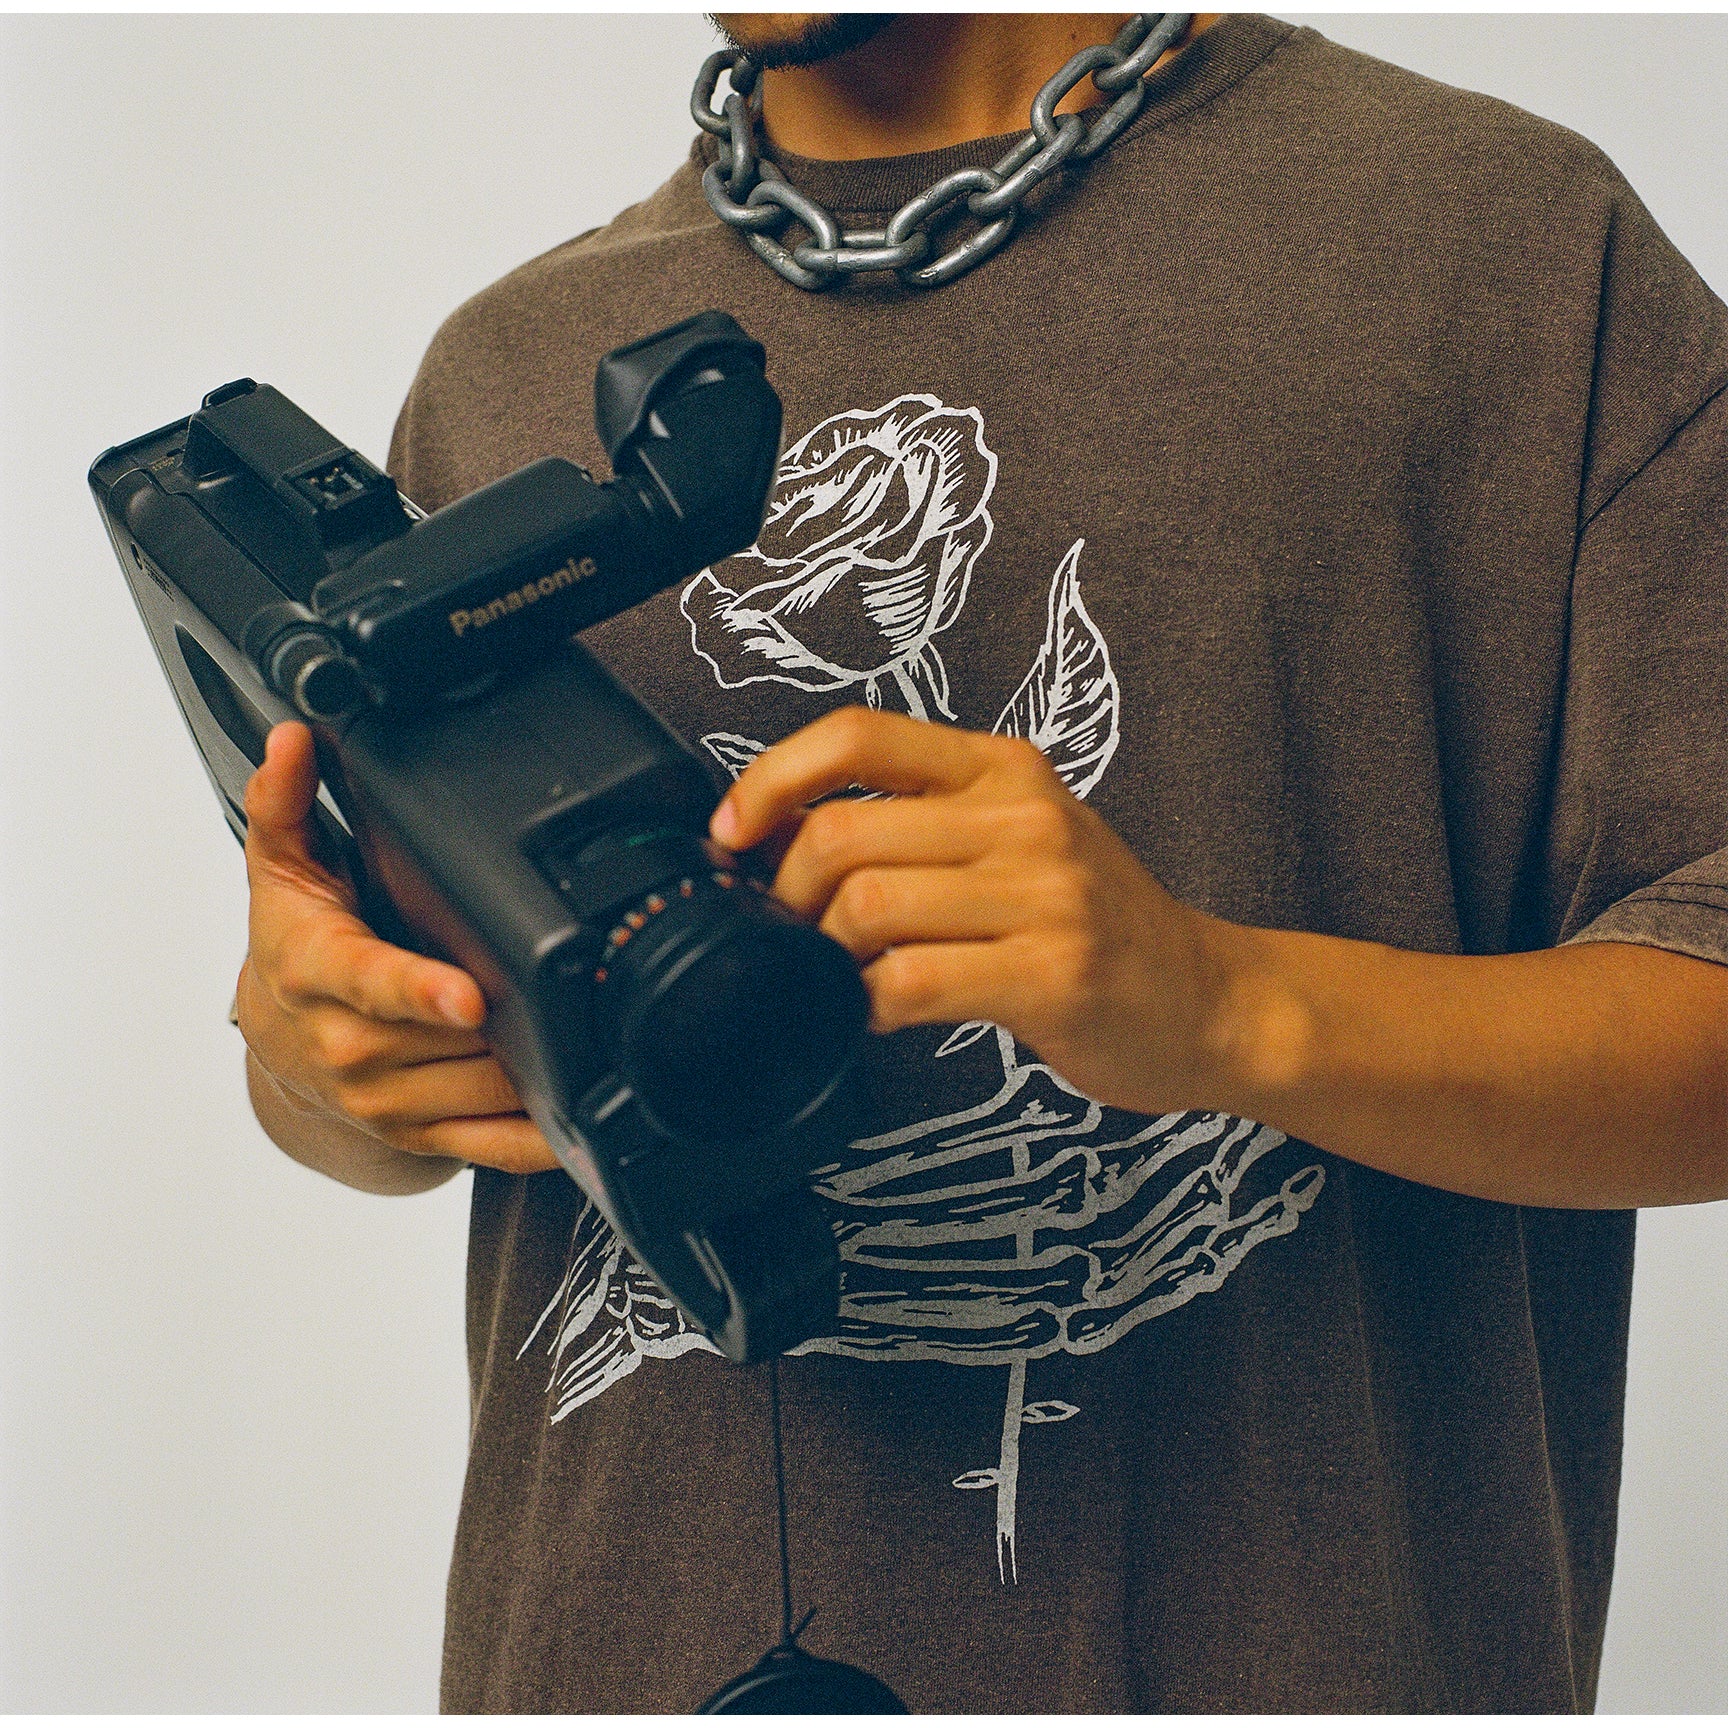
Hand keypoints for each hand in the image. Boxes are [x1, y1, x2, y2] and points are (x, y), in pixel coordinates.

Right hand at [237, 722, 557, 1175]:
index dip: (423, 991)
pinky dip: (547, 1134)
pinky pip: (498, 1147)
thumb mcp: (280, 868)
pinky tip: (586, 1106)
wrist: (280, 1043)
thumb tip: (296, 738)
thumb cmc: (291, 946)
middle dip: (514, 1008)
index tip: (469, 994)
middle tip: (563, 977)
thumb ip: (287, 801)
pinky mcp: (423, 1136)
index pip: (375, 984)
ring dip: (542, 1059)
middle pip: (456, 1035)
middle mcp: (351, 1049)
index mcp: (320, 976)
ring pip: (488, 1086)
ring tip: (582, 1022)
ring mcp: (390, 1101)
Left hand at [711, 708, 1228, 1115]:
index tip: (733, 833)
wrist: (1214, 1000)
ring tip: (838, 975)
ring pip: (867, 908)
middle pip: (842, 834)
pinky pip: (911, 982)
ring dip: (823, 955)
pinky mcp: (1052, 974)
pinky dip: (866, 1005)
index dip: (772, 780)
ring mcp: (1045, 896)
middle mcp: (1024, 817)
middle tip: (792, 934)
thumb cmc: (1100, 926)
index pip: (857, 736)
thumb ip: (924, 824)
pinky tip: (878, 1013)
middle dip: (785, 895)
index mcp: (1004, 769)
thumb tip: (785, 837)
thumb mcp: (1022, 838)